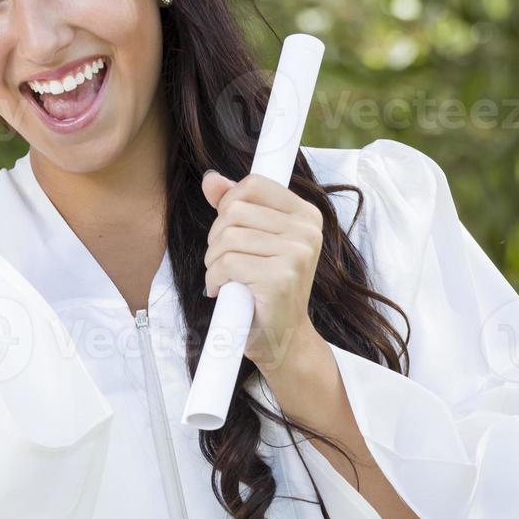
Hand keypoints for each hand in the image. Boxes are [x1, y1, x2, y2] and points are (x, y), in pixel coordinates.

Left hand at [201, 170, 323, 373]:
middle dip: (217, 237)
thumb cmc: (265, 286)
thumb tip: (211, 179)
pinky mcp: (280, 278)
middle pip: (234, 209)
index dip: (229, 203)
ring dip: (214, 261)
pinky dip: (215, 279)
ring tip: (227, 277)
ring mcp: (297, 253)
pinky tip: (224, 291)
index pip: (253, 184)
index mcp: (306, 214)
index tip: (230, 228)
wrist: (282, 339)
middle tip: (227, 261)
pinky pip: (226, 263)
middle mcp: (307, 230)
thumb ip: (234, 204)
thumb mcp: (253, 238)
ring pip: (226, 237)